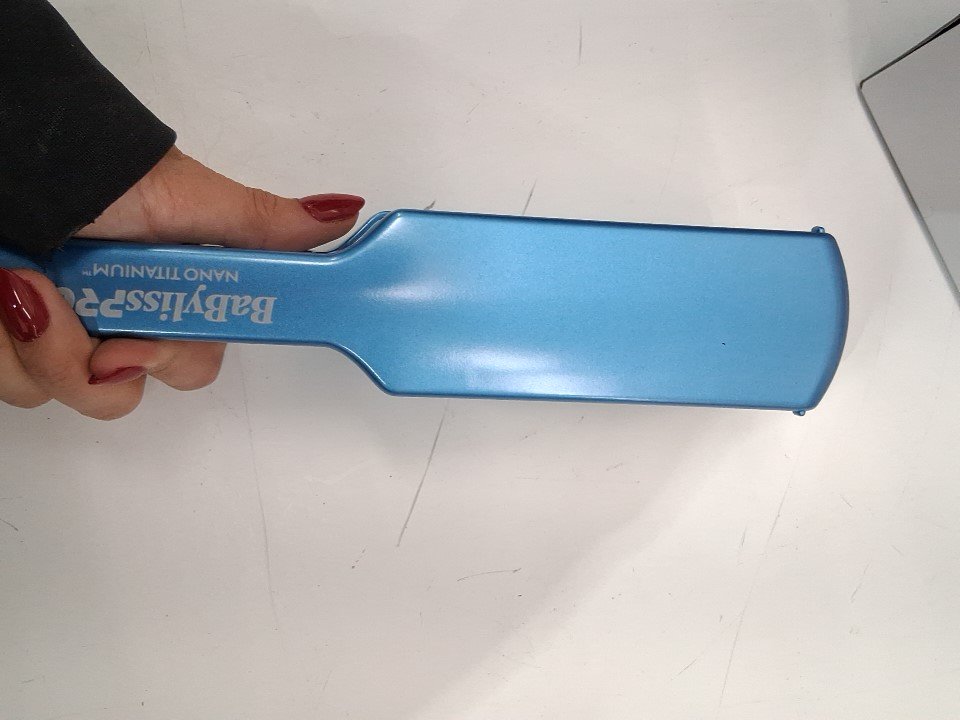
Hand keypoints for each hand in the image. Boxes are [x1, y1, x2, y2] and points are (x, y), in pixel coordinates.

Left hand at [0, 146, 363, 418]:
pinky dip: (2, 347)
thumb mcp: (184, 198)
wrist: (7, 160)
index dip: (165, 359)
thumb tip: (345, 214)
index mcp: (167, 296)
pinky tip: (0, 295)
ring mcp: (57, 334)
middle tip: (56, 300)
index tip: (135, 343)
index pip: (189, 362)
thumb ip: (263, 221)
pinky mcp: (13, 347)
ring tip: (16, 279)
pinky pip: (14, 385)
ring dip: (36, 345)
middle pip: (119, 394)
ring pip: (59, 394)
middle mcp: (114, 319)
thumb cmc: (94, 174)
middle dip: (84, 359)